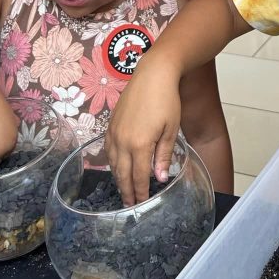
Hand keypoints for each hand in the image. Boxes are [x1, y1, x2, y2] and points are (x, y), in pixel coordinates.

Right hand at [106, 61, 181, 205]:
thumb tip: (159, 179)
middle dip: (127, 191)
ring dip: (118, 178)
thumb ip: (163, 155)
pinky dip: (111, 162)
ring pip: (112, 163)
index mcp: (140, 145)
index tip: (142, 204)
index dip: (141, 193)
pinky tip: (116, 166)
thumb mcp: (171, 129)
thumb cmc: (167, 100)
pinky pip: (107, 149)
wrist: (153, 74)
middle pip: (122, 174)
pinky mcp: (110, 124)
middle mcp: (123, 141)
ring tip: (123, 189)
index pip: (139, 177)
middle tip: (130, 204)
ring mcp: (114, 132)